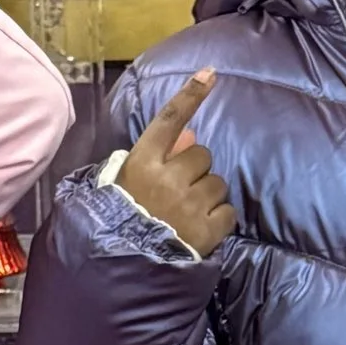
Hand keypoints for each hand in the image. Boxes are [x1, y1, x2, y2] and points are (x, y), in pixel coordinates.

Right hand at [118, 69, 235, 255]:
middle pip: (201, 154)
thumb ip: (154, 159)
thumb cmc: (117, 223)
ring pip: (217, 184)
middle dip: (195, 171)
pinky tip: (199, 230)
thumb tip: (188, 135)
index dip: (190, 95)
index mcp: (141, 164)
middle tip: (179, 193)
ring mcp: (188, 204)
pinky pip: (227, 212)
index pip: (168, 120)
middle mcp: (166, 178)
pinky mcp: (207, 230)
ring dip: (207, 197)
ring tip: (186, 216)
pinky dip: (218, 221)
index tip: (210, 73)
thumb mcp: (122, 186)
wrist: (119, 271)